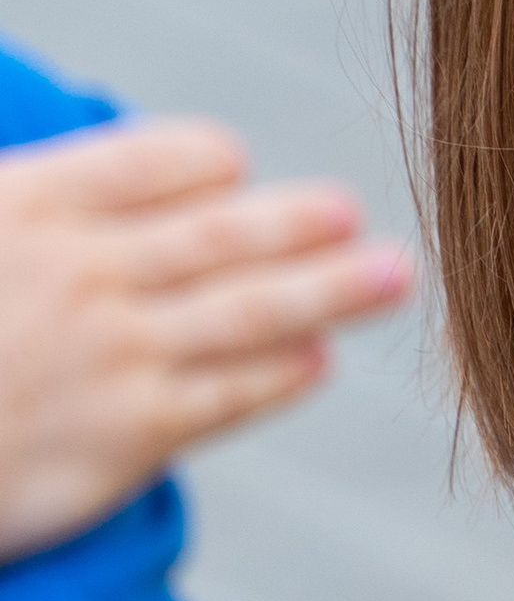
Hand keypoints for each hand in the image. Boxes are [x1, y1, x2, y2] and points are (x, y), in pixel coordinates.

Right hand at [0, 120, 412, 559]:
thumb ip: (25, 204)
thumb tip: (73, 190)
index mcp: (28, 202)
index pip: (151, 162)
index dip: (202, 163)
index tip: (234, 165)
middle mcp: (84, 271)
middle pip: (223, 233)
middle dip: (299, 223)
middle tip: (353, 213)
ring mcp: (114, 354)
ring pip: (251, 310)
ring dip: (330, 289)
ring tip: (389, 275)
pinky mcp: (128, 438)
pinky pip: (227, 396)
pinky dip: (281, 374)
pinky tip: (318, 360)